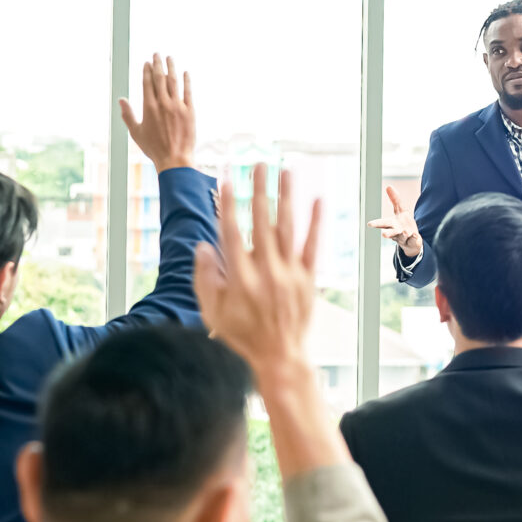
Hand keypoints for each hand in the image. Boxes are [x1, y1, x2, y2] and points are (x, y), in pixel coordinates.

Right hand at [118, 54, 197, 172]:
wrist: (174, 159)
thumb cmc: (153, 148)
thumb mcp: (136, 132)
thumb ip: (127, 115)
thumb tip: (121, 99)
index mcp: (149, 107)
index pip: (147, 83)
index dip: (147, 71)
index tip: (147, 62)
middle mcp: (163, 103)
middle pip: (160, 78)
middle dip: (158, 64)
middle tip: (157, 53)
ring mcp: (178, 106)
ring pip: (174, 81)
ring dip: (171, 67)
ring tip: (170, 57)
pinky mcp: (190, 111)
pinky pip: (188, 92)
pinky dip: (187, 81)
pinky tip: (186, 72)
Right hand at [194, 164, 322, 391]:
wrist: (279, 356)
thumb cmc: (241, 334)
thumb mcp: (212, 311)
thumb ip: (205, 277)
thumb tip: (204, 244)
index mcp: (240, 278)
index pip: (232, 233)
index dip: (229, 205)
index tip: (227, 180)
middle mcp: (266, 272)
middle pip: (262, 223)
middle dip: (260, 190)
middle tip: (259, 164)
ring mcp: (290, 274)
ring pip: (288, 228)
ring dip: (287, 197)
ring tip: (287, 171)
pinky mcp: (308, 279)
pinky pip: (313, 245)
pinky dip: (316, 222)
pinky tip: (317, 200)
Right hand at [368, 184, 421, 257]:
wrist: (412, 242)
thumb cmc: (403, 224)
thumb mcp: (401, 210)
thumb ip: (395, 199)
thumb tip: (388, 186)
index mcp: (392, 224)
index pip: (383, 223)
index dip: (376, 224)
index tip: (369, 224)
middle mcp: (397, 232)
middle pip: (391, 233)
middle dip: (388, 233)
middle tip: (383, 235)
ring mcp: (405, 238)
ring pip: (403, 236)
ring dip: (403, 234)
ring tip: (406, 232)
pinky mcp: (413, 241)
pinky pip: (413, 240)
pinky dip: (414, 238)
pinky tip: (415, 235)